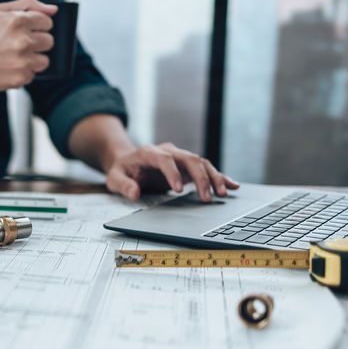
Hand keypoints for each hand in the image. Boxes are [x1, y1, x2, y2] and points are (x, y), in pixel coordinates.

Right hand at [0, 0, 56, 92]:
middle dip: (37, 42)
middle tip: (19, 45)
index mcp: (18, 20)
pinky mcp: (20, 78)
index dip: (38, 25)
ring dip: (32, 60)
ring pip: (44, 61)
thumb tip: (54, 9)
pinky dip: (22, 73)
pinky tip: (7, 69)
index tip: (27, 29)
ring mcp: (22, 61)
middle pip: (49, 41)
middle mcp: (22, 40)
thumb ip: (27, 4)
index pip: (47, 21)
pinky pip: (32, 75)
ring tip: (13, 58)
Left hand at [105, 142, 239, 201]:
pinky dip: (219, 177)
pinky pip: (206, 169)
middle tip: (207, 198)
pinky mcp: (187, 165)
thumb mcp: (114, 178)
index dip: (173, 173)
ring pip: (201, 163)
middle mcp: (168, 151)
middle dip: (200, 178)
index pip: (165, 159)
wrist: (128, 161)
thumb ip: (123, 185)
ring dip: (213, 178)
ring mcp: (180, 157)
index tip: (178, 190)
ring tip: (223, 194)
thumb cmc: (122, 170)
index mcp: (150, 152)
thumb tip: (135, 193)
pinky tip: (233, 186)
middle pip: (189, 159)